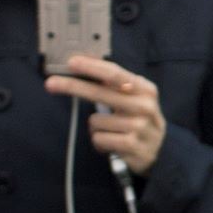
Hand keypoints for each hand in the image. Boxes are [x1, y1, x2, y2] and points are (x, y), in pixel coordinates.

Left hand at [45, 55, 164, 174]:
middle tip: (50, 84)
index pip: (114, 73)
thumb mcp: (135, 97)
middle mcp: (144, 105)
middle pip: (100, 93)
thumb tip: (83, 61)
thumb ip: (113, 82)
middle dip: (72, 87)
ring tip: (111, 131)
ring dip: (96, 127)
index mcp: (144, 88)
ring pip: (95, 121)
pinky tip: (112, 144)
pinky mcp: (132, 146)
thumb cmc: (139, 118)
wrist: (161, 150)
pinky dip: (100, 143)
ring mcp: (139, 127)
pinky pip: (98, 139)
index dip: (91, 67)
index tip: (71, 62)